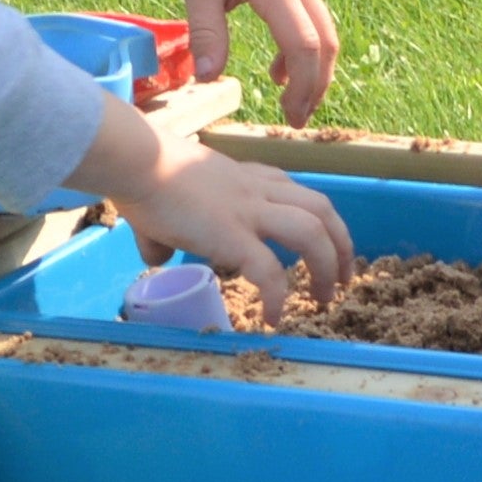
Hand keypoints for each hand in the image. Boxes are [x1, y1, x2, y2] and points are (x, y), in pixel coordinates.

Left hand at [85, 0, 338, 120]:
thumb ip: (207, 33)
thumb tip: (209, 79)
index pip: (303, 45)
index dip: (302, 85)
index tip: (288, 117)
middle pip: (324, 42)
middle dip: (316, 85)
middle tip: (297, 120)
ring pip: (323, 32)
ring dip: (313, 70)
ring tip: (292, 103)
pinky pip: (310, 20)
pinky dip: (302, 51)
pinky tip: (278, 72)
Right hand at [91, 111, 356, 301]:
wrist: (137, 162)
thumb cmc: (142, 176)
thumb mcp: (167, 200)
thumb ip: (166, 232)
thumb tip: (156, 255)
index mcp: (245, 179)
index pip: (295, 191)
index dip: (317, 219)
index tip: (323, 244)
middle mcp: (257, 191)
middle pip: (321, 209)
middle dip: (341, 245)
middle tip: (344, 278)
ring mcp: (249, 212)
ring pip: (312, 232)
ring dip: (327, 267)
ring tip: (324, 299)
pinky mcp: (234, 236)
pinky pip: (269, 272)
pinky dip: (278, 297)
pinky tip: (272, 319)